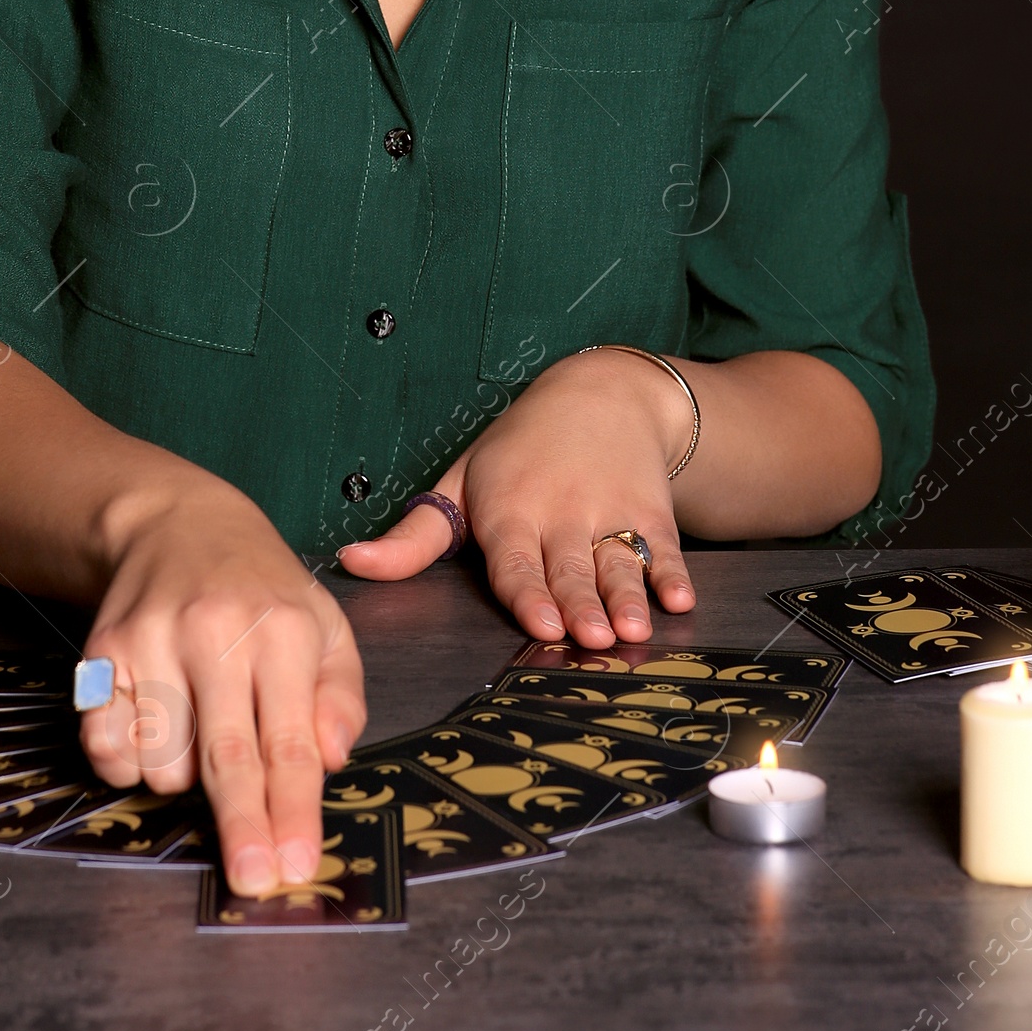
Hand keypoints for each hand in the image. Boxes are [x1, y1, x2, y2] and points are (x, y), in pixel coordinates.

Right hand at [77, 466, 364, 898]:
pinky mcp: (103, 653)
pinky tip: (154, 726)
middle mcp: (216, 632)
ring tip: (200, 724)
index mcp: (284, 630)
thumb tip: (331, 760)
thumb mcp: (325, 626)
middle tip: (252, 878)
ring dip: (184, 776)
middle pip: (226, 756)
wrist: (178, 522)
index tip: (296, 864)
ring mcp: (153, 641)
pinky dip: (130, 761)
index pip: (290, 740)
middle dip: (242, 826)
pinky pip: (110, 747)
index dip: (293, 810)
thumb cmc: (262, 590)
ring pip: (164, 764)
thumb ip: (341, 696)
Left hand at [337, 348, 696, 645]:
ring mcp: (611, 513)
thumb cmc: (519, 451)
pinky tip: (681, 599)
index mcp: (509, 511)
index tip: (537, 623)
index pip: (515, 560)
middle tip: (590, 637)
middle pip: (570, 569)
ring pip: (617, 562)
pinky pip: (664, 549)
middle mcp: (561, 514)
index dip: (527, 592)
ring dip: (627, 596)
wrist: (603, 393)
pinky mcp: (651, 512)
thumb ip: (415, 537)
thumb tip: (350, 564)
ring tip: (634, 627)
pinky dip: (674, 574)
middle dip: (580, 604)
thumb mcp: (463, 481)